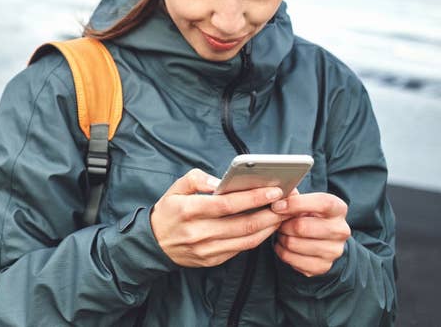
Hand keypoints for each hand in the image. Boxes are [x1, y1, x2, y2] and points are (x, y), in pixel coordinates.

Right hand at [150, 168, 288, 267]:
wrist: (154, 244)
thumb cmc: (168, 211)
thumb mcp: (175, 188)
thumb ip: (197, 179)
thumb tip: (222, 182)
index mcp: (188, 210)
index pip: (228, 204)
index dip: (253, 198)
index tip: (273, 190)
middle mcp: (198, 232)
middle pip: (243, 224)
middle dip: (270, 213)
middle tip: (286, 204)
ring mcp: (206, 249)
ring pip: (246, 240)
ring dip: (268, 228)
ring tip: (281, 215)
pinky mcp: (212, 261)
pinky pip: (240, 249)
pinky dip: (256, 238)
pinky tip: (265, 227)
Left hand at [271, 192, 350, 276]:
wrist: (321, 241)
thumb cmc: (309, 215)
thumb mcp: (305, 202)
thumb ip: (293, 196)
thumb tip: (279, 194)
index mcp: (338, 208)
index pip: (322, 203)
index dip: (296, 204)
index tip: (277, 206)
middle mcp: (341, 230)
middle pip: (302, 227)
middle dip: (284, 224)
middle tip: (279, 222)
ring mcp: (334, 251)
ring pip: (293, 244)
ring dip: (281, 238)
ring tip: (283, 233)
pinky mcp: (323, 266)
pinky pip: (291, 259)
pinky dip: (281, 251)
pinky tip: (284, 245)